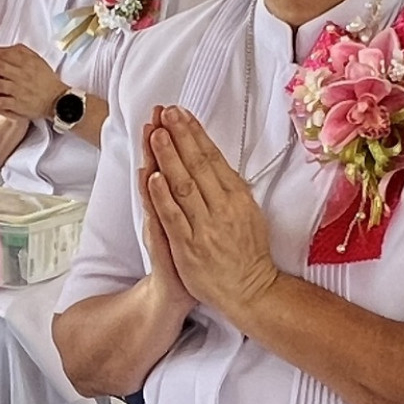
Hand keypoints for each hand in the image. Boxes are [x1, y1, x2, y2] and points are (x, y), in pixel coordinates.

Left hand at [0, 40, 66, 120]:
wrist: (58, 99)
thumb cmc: (44, 79)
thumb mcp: (35, 60)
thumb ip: (19, 52)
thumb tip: (0, 48)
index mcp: (25, 62)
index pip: (3, 53)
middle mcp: (22, 75)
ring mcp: (20, 91)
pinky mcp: (19, 105)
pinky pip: (3, 103)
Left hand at [142, 106, 278, 320]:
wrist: (250, 290)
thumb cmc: (248, 251)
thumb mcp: (250, 212)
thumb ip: (233, 189)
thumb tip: (217, 162)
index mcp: (238, 197)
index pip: (213, 158)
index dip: (195, 133)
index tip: (181, 114)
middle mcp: (223, 208)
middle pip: (197, 165)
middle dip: (179, 136)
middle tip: (165, 113)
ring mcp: (205, 228)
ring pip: (183, 186)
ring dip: (168, 157)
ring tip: (156, 133)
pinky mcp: (189, 248)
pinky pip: (173, 218)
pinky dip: (162, 196)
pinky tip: (152, 176)